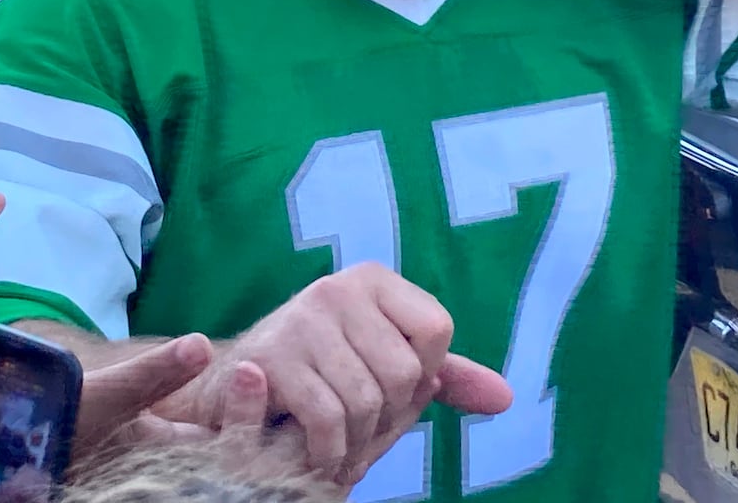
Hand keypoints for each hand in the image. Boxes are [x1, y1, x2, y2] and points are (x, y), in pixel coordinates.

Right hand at [156, 263, 510, 482]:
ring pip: (367, 402)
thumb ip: (440, 378)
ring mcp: (301, 318)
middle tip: (358, 432)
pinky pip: (329, 419)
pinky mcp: (270, 356)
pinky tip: (315, 456)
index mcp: (373, 280)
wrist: (231, 392)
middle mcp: (338, 287)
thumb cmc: (319, 378)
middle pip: (404, 373)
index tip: (390, 394)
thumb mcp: (382, 370)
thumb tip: (506, 398)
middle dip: (386, 420)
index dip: (421, 378)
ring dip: (354, 444)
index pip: (436, 331)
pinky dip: (328, 454)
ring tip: (336, 447)